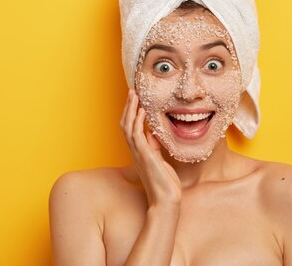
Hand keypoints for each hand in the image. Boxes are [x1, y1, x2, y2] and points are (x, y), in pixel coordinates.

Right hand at [120, 89, 182, 206]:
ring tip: (134, 95)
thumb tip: (152, 134)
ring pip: (128, 127)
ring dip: (131, 110)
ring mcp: (139, 154)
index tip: (135, 100)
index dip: (131, 114)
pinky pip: (137, 135)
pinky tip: (141, 111)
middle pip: (126, 125)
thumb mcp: (159, 160)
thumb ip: (154, 147)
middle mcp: (135, 152)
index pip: (130, 129)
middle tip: (132, 92)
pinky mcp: (145, 156)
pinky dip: (138, 122)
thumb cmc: (164, 183)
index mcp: (139, 152)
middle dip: (128, 107)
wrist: (166, 200)